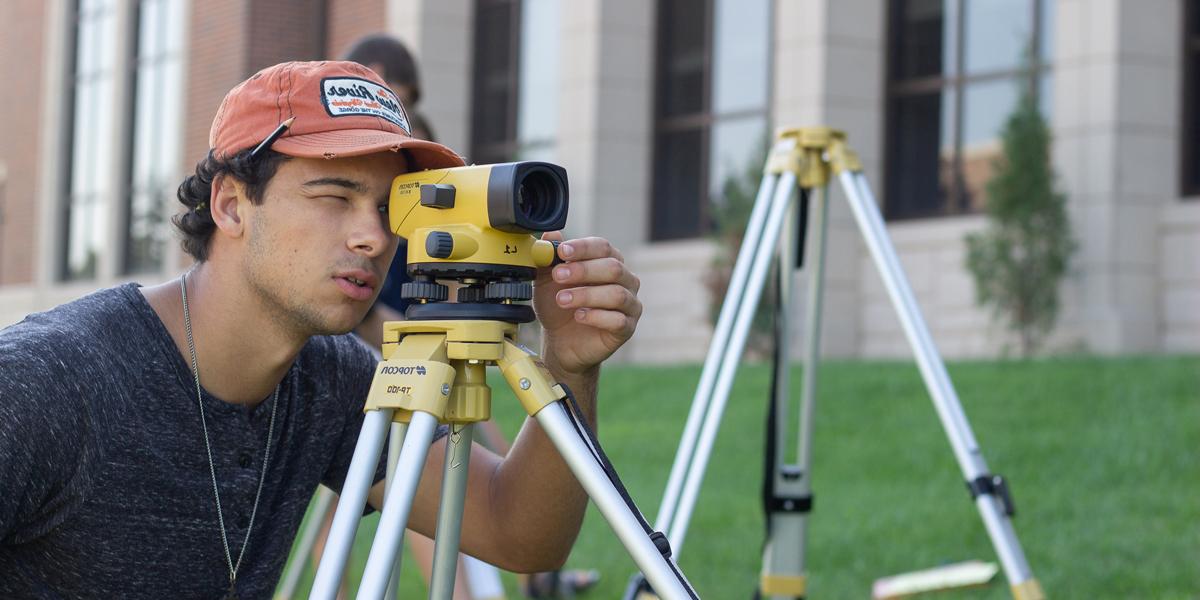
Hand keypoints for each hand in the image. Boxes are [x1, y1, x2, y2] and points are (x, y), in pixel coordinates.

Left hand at [534, 232, 641, 377]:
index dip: (583, 248)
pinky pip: (618, 320)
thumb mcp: (547, 280)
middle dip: (584, 270)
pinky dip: (597, 316)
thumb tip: (551, 234)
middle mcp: (625, 280)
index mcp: (609, 262)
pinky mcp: (627, 328)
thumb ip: (550, 258)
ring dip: (586, 295)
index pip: (603, 247)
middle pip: (613, 268)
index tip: (562, 251)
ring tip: (562, 299)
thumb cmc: (559, 306)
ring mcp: (629, 305)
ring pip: (616, 294)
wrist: (560, 340)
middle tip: (558, 276)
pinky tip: (579, 316)